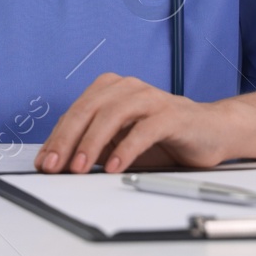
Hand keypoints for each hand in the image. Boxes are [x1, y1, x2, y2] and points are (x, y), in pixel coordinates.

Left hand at [34, 72, 228, 173]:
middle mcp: (127, 88)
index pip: (75, 113)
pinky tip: (114, 166)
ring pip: (112, 115)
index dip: (56, 138)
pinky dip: (125, 149)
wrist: (211, 131)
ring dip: (92, 143)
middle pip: (88, 110)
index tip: (43, 163)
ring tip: (80, 167)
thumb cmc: (163, 137)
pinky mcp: (171, 114)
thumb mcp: (120, 143)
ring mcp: (149, 98)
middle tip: (54, 166)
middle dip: (67, 140)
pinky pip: (143, 130)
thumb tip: (61, 163)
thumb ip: (95, 147)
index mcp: (110, 89)